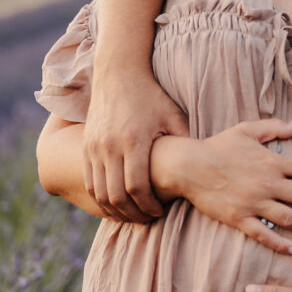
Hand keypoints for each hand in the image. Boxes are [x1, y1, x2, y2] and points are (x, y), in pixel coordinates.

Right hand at [83, 69, 188, 221]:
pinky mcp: (86, 147)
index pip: (137, 187)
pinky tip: (117, 202)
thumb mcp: (173, 115)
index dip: (149, 206)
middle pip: (116, 196)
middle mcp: (110, 146)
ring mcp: (94, 147)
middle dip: (133, 213)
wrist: (118, 74)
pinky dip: (101, 197)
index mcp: (134, 141)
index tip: (160, 211)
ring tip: (133, 213)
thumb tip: (205, 167)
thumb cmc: (152, 96)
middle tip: (148, 218)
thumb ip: (185, 142)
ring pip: (99, 192)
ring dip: (115, 209)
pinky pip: (89, 182)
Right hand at [173, 121, 291, 253]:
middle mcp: (266, 184)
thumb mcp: (247, 130)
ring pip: (289, 217)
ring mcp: (253, 203)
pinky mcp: (239, 218)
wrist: (188, 166)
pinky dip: (280, 243)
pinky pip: (263, 234)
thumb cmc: (218, 145)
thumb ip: (275, 128)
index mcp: (271, 162)